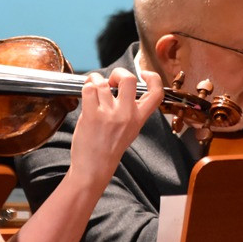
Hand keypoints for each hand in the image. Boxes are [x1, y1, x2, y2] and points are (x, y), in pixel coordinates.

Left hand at [69, 68, 163, 188]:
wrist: (94, 168)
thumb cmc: (109, 150)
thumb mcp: (129, 130)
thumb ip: (130, 111)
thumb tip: (120, 88)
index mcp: (138, 118)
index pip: (156, 93)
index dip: (153, 77)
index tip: (143, 74)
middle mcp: (126, 114)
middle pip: (128, 79)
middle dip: (118, 72)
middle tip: (112, 81)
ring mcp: (109, 114)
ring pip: (102, 82)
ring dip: (95, 80)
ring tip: (93, 89)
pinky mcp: (91, 115)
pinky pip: (88, 89)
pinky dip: (86, 88)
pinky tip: (87, 95)